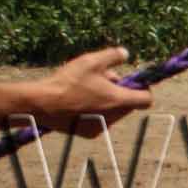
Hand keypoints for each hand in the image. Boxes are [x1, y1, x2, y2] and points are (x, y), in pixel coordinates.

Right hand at [26, 49, 152, 135]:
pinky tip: (78, 102)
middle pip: (128, 104)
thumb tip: (126, 54)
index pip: (146, 100)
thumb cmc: (68, 81)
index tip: (132, 81)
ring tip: (86, 89)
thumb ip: (113, 56)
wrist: (42, 104)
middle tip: (100, 79)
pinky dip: (95, 111)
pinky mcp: (89, 133)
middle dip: (119, 91)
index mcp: (119, 101)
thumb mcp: (92, 61)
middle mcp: (114, 117)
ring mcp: (101, 127)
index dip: (142, 89)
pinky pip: (99, 120)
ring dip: (107, 101)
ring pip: (113, 112)